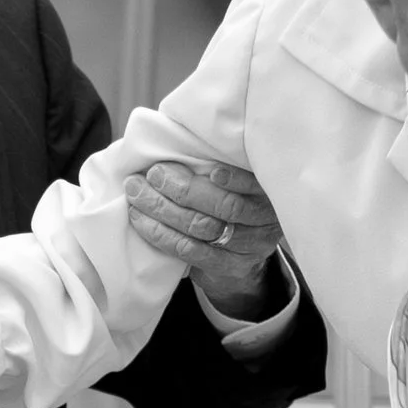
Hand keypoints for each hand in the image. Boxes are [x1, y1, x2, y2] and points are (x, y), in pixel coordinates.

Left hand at [124, 159, 287, 319]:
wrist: (241, 258)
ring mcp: (248, 247)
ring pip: (202, 228)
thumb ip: (218, 161)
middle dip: (184, 189)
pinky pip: (188, 250)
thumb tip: (176, 140)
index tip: (211, 170)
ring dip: (164, 209)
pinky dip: (161, 234)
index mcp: (269, 191)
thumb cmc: (229, 201)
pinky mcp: (226, 266)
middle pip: (225, 207)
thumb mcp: (237, 180)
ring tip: (138, 193)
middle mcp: (265, 220)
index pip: (256, 185)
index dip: (236, 179)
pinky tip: (141, 220)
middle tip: (154, 175)